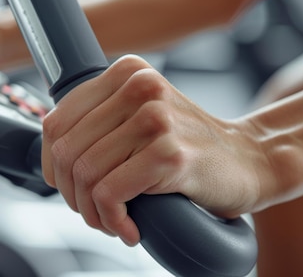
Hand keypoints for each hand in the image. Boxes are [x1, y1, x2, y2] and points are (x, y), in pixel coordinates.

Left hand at [42, 55, 272, 245]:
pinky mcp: (170, 153)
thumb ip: (100, 123)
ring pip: (85, 175)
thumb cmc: (188, 147)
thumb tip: (52, 160)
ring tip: (114, 221)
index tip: (67, 186)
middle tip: (95, 212)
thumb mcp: (140, 118)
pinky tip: (130, 229)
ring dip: (92, 212)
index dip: (52, 164)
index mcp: (125, 72)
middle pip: (67, 151)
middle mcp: (139, 86)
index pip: (57, 121)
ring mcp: (156, 118)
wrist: (250, 161)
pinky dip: (112, 220)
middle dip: (72, 194)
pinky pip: (109, 194)